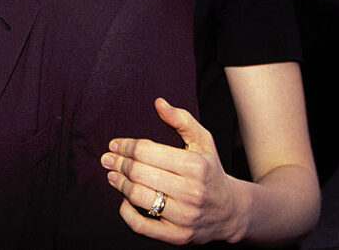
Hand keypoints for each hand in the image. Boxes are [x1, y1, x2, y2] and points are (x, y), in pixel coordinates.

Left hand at [100, 98, 247, 244]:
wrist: (230, 211)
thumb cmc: (211, 171)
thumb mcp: (203, 142)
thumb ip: (182, 120)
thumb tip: (159, 103)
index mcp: (196, 166)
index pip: (147, 151)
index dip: (126, 146)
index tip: (115, 144)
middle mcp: (191, 192)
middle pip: (139, 173)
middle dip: (119, 163)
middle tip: (108, 159)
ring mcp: (184, 216)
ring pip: (137, 196)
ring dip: (119, 184)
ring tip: (112, 176)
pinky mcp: (178, 236)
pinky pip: (141, 225)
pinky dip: (126, 212)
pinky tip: (123, 199)